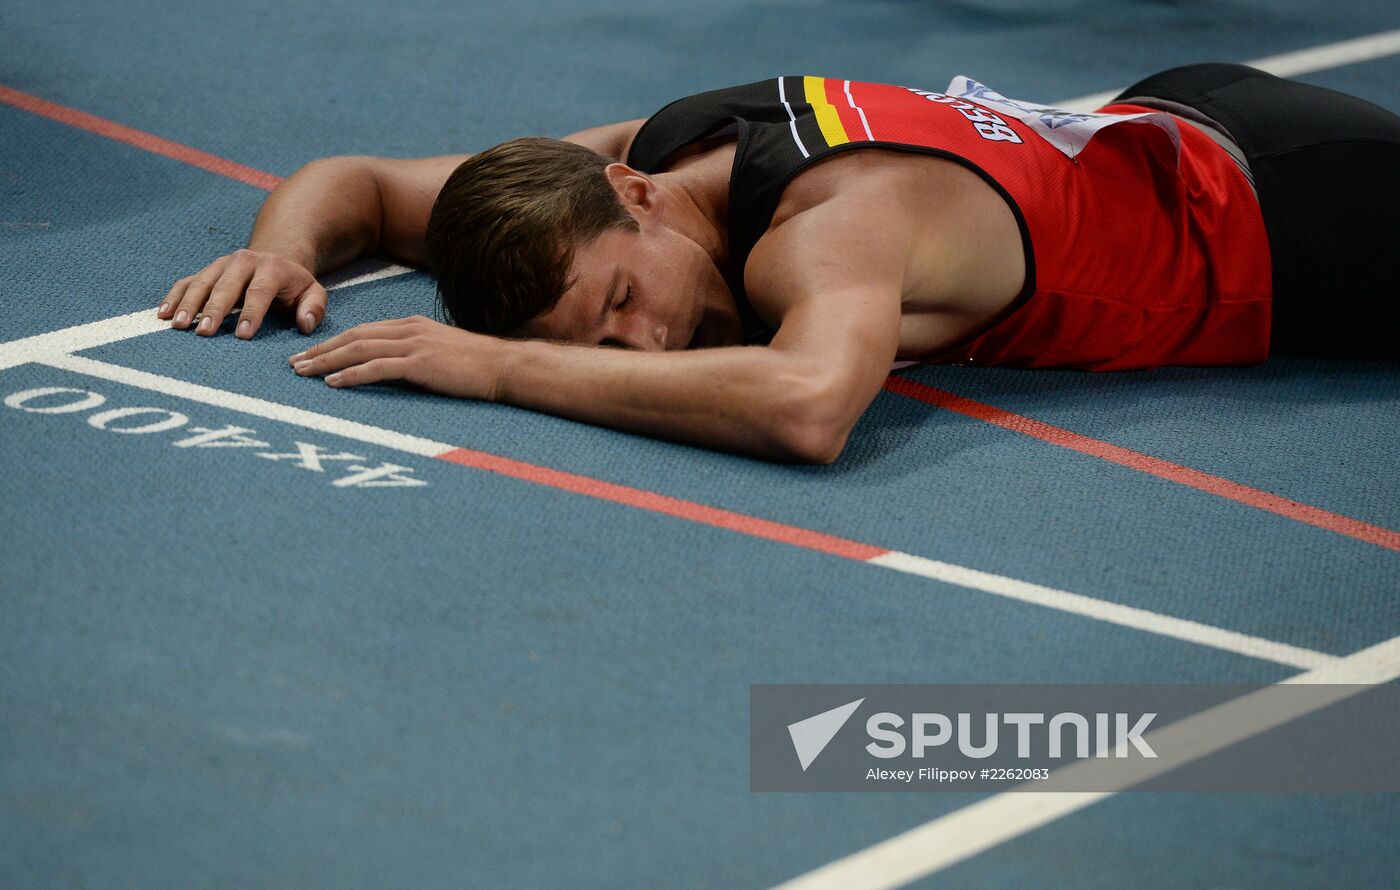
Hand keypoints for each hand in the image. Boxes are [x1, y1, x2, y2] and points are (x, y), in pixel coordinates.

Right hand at [157, 248, 327, 337]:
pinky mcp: (205, 272)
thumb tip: (305, 324)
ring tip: (178, 326)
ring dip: (188, 304)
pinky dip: (174, 297)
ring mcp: (220, 266)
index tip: (242, 335)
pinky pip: (186, 282)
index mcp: (271, 267)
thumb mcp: (313, 292)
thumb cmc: (294, 285)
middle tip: (204, 332)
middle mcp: (242, 262)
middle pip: (225, 286)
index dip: (252, 312)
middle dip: (214, 310)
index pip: (260, 291)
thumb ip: (314, 308)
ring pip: (201, 283)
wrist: (275, 257)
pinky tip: (163, 314)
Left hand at [289, 315, 505, 400]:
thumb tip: (396, 367)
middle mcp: (408, 330)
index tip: (311, 353)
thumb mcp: (441, 351)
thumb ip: (416, 353)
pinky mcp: (420, 364)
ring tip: (304, 373)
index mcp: (411, 325)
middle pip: (353, 337)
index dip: (334, 341)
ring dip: (327, 361)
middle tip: (294, 364)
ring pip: (359, 350)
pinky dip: (351, 374)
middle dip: (321, 350)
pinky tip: (333, 383)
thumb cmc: (477, 365)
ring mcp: (414, 345)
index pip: (363, 331)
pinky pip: (377, 368)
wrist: (504, 366)